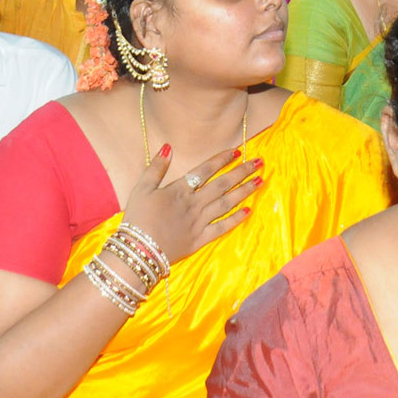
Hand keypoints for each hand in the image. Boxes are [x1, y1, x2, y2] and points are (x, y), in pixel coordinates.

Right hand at [120, 145, 263, 263]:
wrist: (137, 251)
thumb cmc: (137, 219)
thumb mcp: (141, 189)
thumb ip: (156, 168)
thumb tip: (168, 146)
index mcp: (180, 190)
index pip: (206, 170)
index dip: (222, 159)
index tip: (239, 151)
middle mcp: (194, 203)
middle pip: (222, 184)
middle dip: (242, 172)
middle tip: (259, 162)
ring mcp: (199, 221)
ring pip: (227, 203)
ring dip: (245, 191)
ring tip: (260, 181)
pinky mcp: (200, 239)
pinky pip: (222, 227)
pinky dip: (236, 219)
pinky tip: (249, 211)